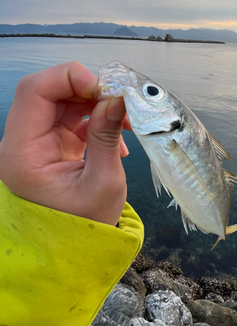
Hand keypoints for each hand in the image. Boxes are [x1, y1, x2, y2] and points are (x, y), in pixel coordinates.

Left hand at [0, 62, 130, 225]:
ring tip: (125, 120)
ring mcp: (36, 142)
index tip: (104, 87)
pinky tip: (116, 134)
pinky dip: (95, 117)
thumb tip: (117, 98)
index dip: (68, 78)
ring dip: (95, 102)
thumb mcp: (103, 182)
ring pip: (62, 101)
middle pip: (48, 92)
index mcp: (22, 153)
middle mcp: (22, 142)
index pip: (34, 92)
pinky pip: (71, 116)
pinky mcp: (52, 145)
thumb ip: (107, 136)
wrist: (76, 247)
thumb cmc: (85, 225)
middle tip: (119, 100)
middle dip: (86, 89)